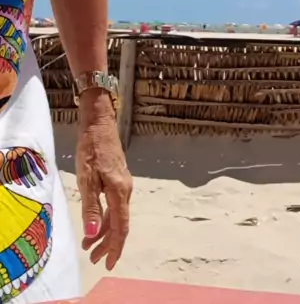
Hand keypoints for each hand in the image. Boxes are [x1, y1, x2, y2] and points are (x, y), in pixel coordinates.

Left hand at [76, 90, 132, 270]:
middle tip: (93, 258)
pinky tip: (95, 221)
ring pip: (117, 215)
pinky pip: (115, 205)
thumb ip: (90, 206)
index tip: (108, 263)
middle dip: (107, 243)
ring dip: (104, 231)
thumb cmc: (91, 149)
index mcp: (118, 192)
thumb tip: (92, 233)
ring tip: (89, 244)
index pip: (120, 227)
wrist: (100, 123)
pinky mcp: (118, 179)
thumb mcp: (86, 178)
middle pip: (120, 224)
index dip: (115, 247)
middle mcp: (125, 190)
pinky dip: (105, 217)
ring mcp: (123, 184)